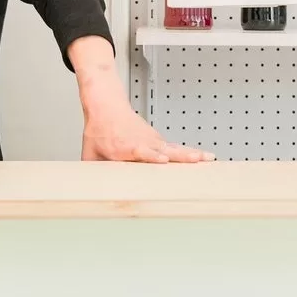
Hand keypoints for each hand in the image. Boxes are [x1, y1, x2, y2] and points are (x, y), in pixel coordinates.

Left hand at [68, 34, 210, 163]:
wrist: (106, 105)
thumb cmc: (99, 130)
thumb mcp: (89, 152)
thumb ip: (91, 171)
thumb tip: (86, 191)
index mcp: (123, 146)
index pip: (141, 151)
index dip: (152, 155)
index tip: (163, 159)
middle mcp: (141, 142)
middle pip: (164, 149)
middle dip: (181, 156)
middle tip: (197, 160)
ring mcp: (152, 140)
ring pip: (174, 148)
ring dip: (192, 154)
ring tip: (209, 159)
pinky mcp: (158, 140)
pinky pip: (175, 148)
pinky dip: (190, 152)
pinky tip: (204, 158)